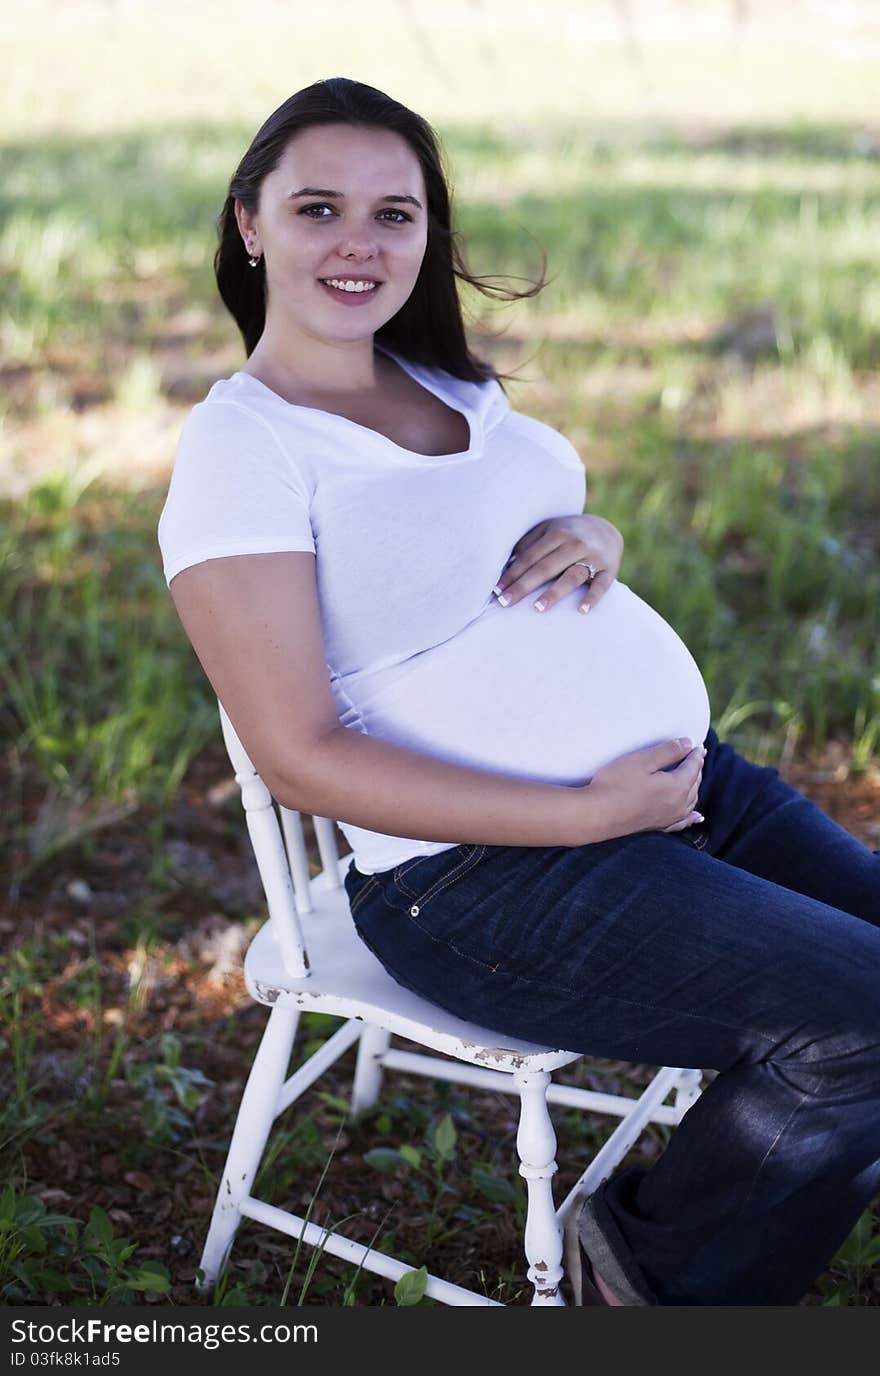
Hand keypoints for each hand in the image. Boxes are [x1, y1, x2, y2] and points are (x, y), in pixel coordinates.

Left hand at [492, 513, 623, 614]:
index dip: (512, 574)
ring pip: (572, 576)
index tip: (496, 590)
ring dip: (554, 592)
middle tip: (505, 603)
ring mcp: (594, 558)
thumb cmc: (568, 534)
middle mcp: (575, 544)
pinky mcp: (609, 571)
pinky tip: (581, 610)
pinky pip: (601, 586)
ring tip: (537, 608)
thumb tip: (505, 564)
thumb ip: (528, 543)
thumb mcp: (548, 530)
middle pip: (545, 568)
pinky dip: (592, 597)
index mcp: (558, 533)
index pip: (530, 557)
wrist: (606, 529)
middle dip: (523, 586)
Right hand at [573, 738, 706, 843]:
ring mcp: (669, 818)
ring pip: (691, 801)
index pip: (693, 767)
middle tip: (695, 756)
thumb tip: (689, 744)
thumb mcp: (642, 761)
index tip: (698, 745)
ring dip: (694, 787)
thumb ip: (668, 751)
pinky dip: (691, 815)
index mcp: (677, 786)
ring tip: (693, 776)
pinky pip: (683, 821)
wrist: (597, 815)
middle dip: (697, 769)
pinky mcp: (658, 827)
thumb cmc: (616, 784)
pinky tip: (696, 816)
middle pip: (694, 783)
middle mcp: (678, 805)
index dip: (696, 754)